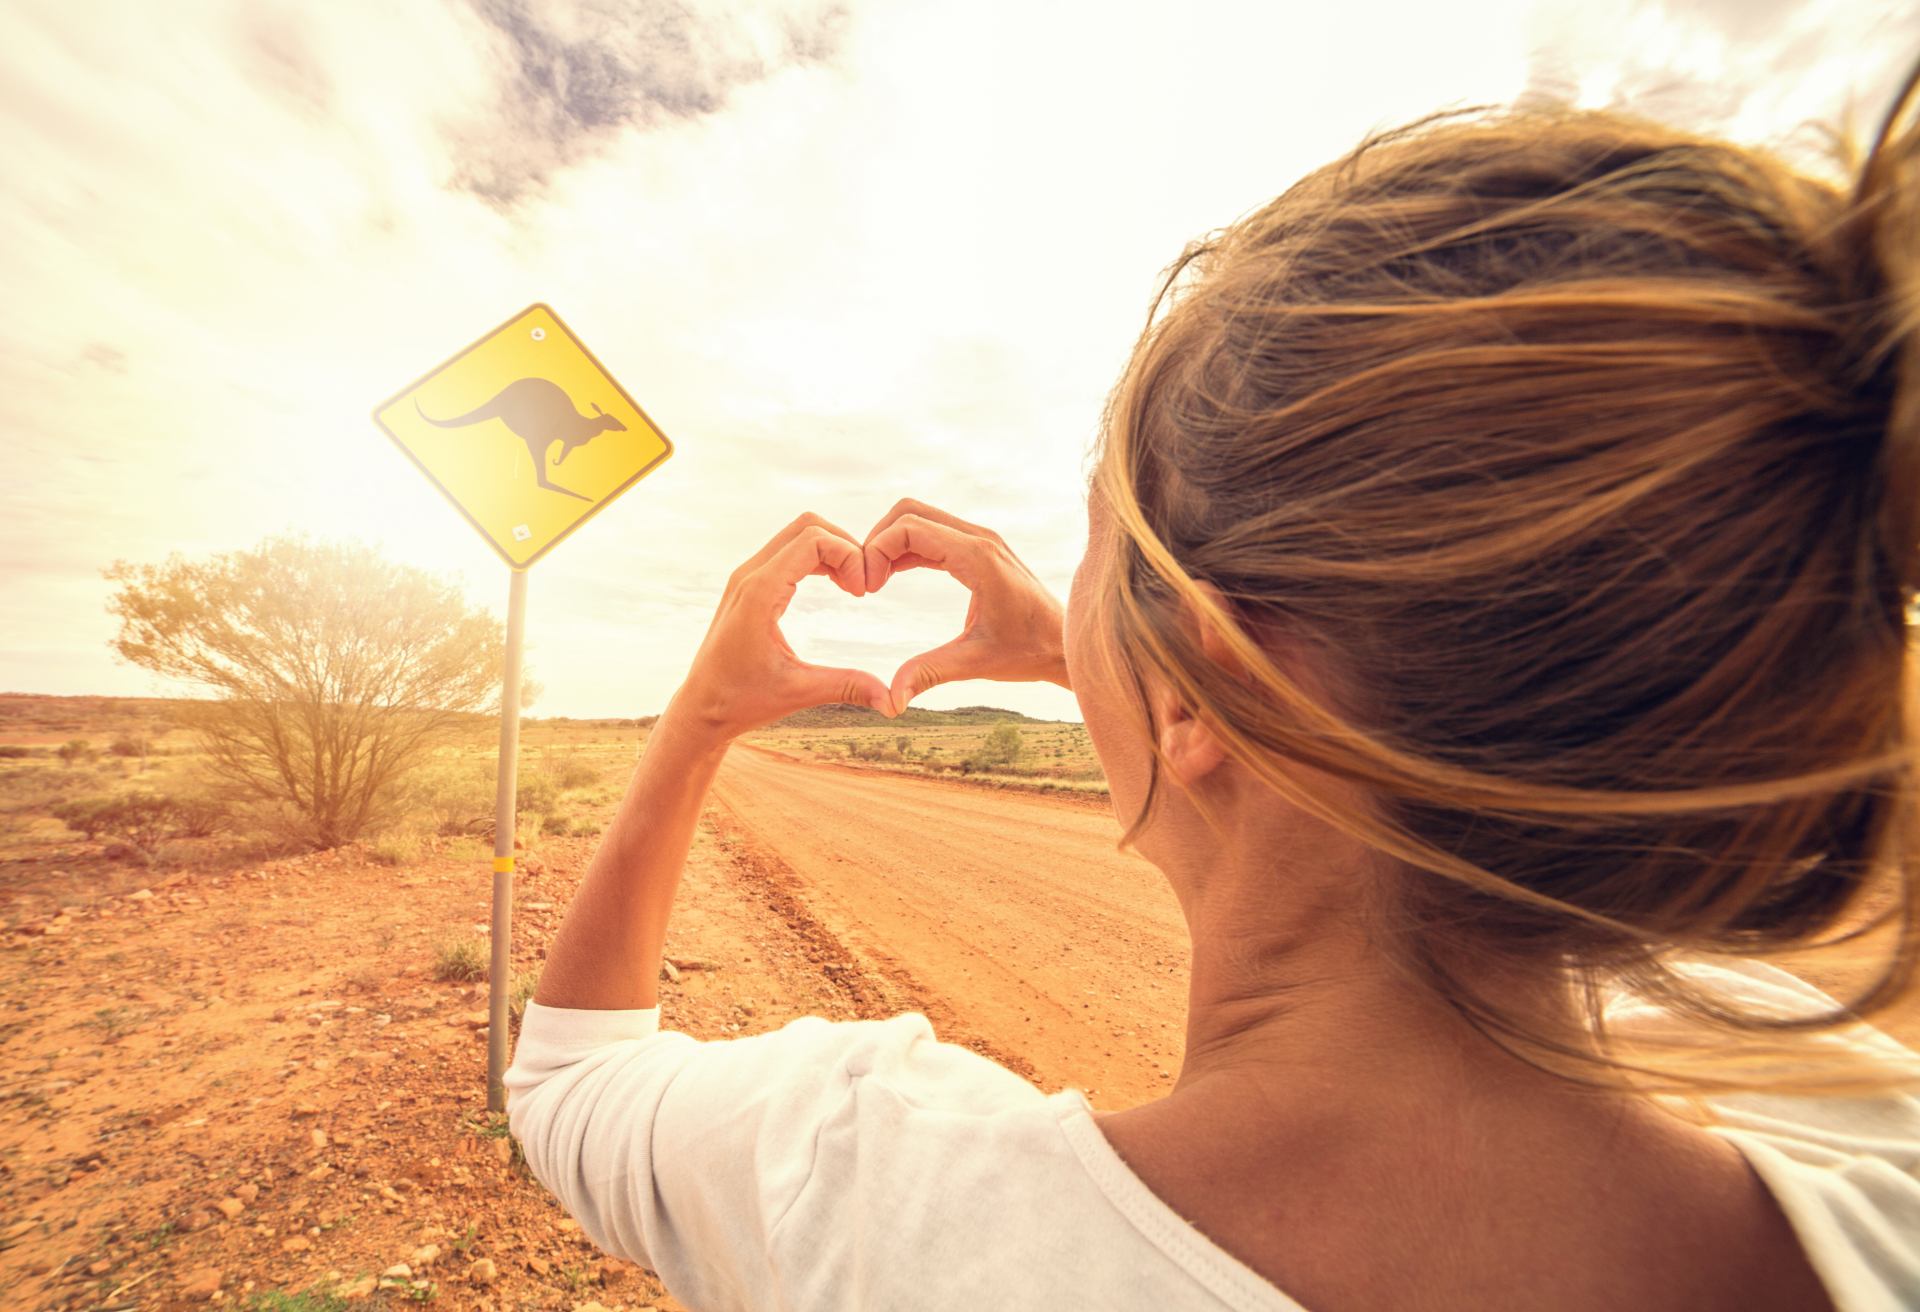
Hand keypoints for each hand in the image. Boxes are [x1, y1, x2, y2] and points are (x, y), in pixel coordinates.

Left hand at [668, 513, 895, 742]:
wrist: (700, 707)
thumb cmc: (742, 701)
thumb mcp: (799, 692)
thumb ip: (847, 687)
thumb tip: (894, 701)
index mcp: (760, 593)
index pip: (813, 540)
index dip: (849, 556)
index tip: (863, 593)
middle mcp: (750, 575)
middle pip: (807, 527)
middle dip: (844, 546)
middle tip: (863, 584)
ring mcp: (746, 577)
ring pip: (797, 535)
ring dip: (831, 550)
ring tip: (853, 585)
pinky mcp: (748, 585)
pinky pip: (787, 551)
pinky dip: (816, 559)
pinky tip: (836, 586)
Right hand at [861, 498, 1069, 714]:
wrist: (1066, 645)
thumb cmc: (1028, 652)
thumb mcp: (976, 662)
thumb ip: (930, 673)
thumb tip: (891, 701)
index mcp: (977, 557)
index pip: (909, 527)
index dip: (876, 551)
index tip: (867, 590)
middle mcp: (979, 539)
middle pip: (910, 512)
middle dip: (877, 541)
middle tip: (864, 583)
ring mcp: (980, 540)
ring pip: (920, 519)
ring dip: (890, 543)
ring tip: (873, 583)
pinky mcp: (980, 550)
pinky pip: (933, 535)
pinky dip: (907, 549)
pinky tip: (890, 579)